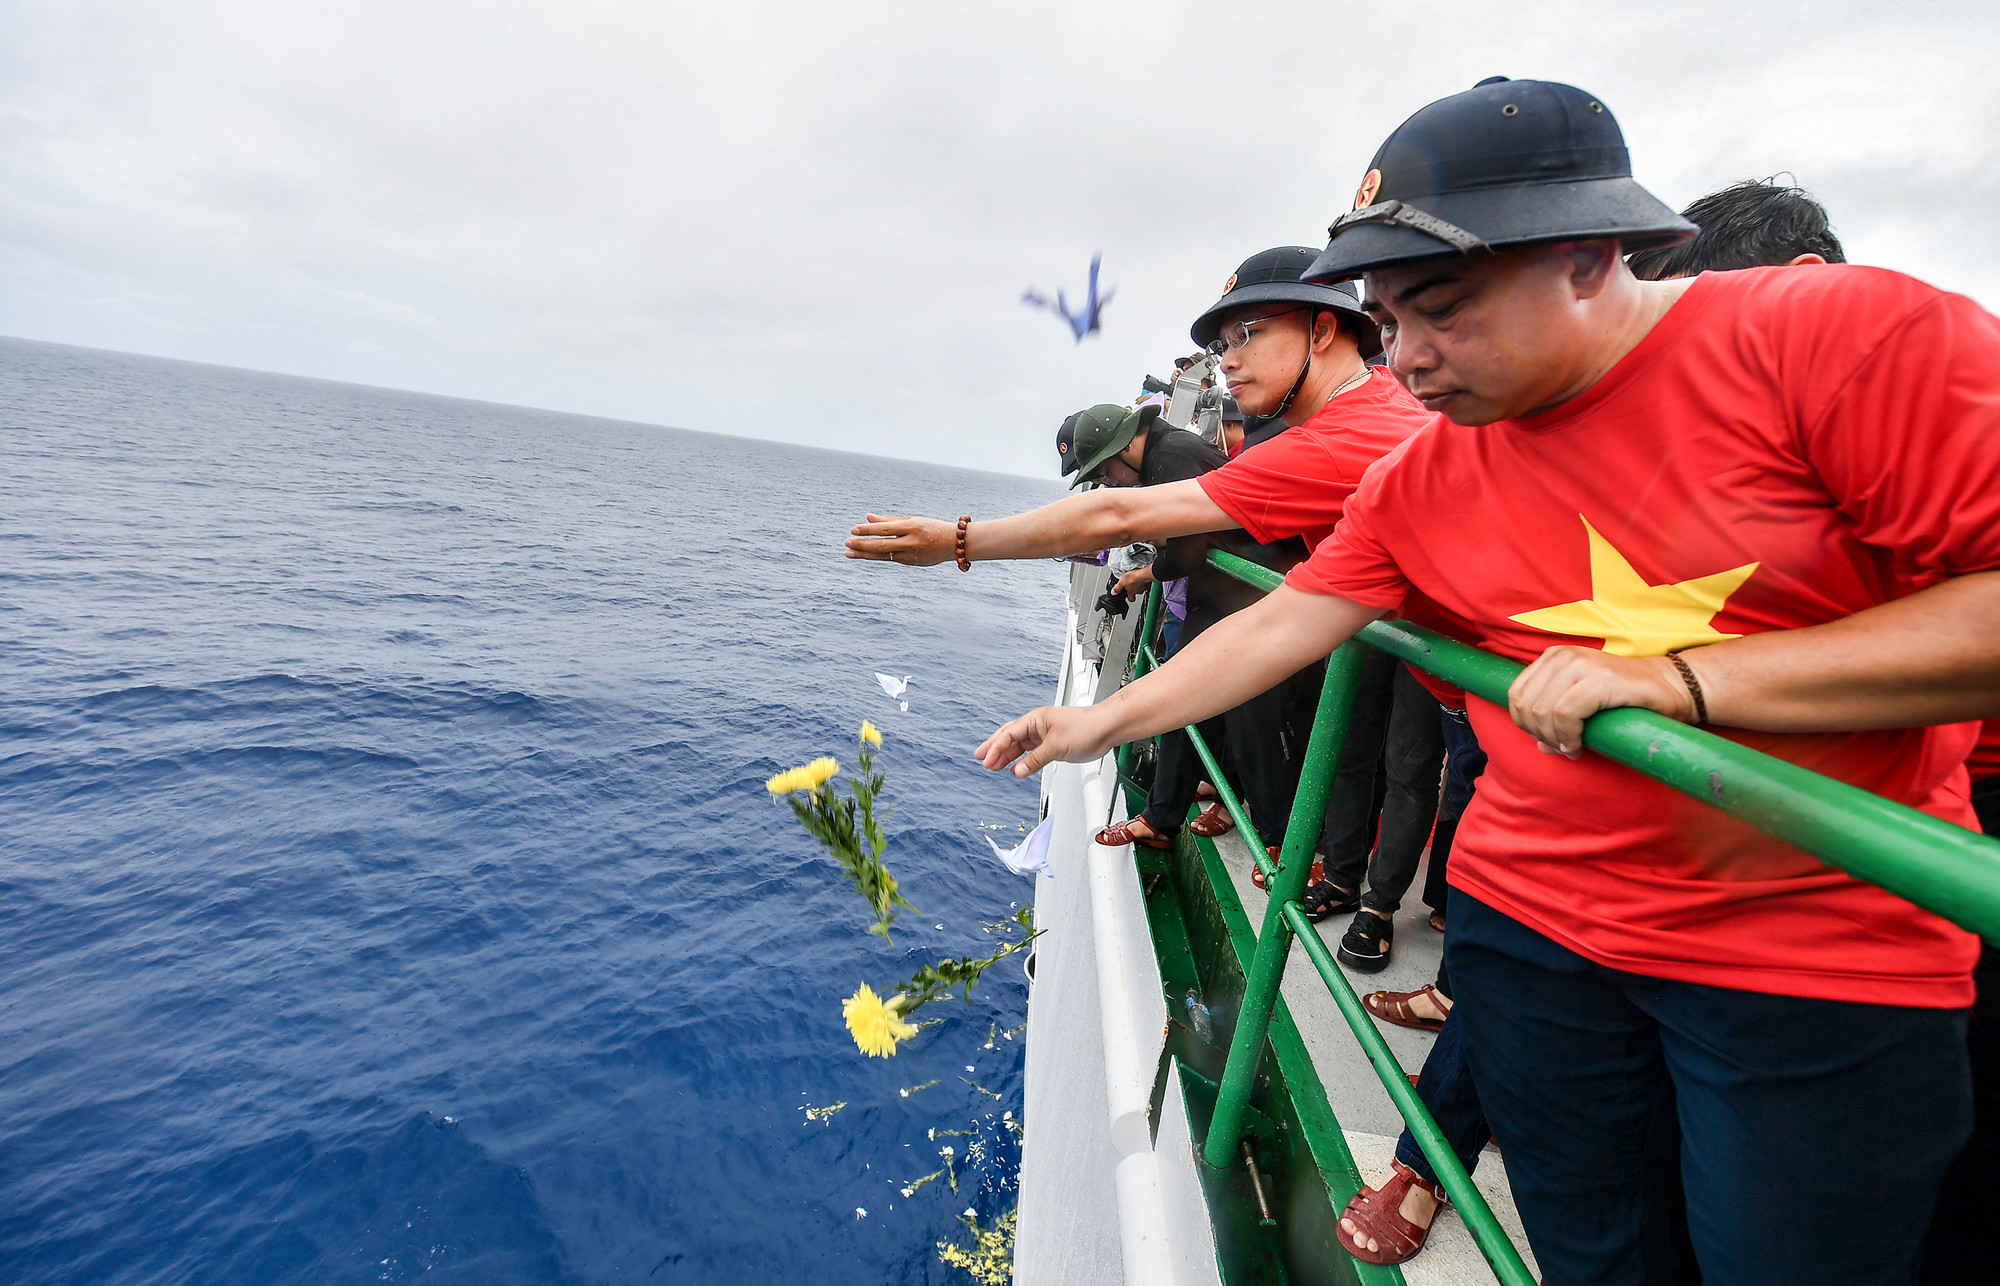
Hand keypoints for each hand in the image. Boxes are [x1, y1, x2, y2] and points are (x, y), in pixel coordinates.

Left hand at [845, 515, 956, 565]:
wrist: (954, 543)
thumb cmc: (931, 528)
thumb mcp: (912, 520)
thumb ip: (890, 520)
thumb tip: (868, 518)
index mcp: (912, 527)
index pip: (885, 529)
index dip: (868, 530)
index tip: (853, 530)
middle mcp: (911, 542)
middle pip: (882, 544)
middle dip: (862, 544)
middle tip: (847, 542)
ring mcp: (911, 554)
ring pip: (883, 554)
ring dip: (864, 554)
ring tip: (849, 552)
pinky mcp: (911, 563)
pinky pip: (890, 559)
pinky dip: (876, 556)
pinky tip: (864, 555)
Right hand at [975, 706, 1115, 776]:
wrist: (1106, 728)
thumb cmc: (1087, 727)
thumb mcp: (1057, 746)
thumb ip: (1036, 760)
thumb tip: (1018, 770)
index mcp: (1036, 719)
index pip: (1009, 733)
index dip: (996, 747)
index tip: (986, 760)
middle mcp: (1038, 726)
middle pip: (1010, 737)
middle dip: (995, 748)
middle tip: (980, 758)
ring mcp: (1045, 735)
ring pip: (1020, 746)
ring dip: (1007, 756)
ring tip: (993, 766)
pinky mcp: (1052, 745)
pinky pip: (1032, 753)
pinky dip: (1022, 761)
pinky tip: (1015, 768)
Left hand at [1113, 567, 1154, 598]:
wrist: (1143, 574)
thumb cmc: (1133, 578)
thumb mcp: (1122, 582)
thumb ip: (1117, 588)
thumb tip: (1113, 593)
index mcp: (1131, 592)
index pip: (1130, 599)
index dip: (1129, 598)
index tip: (1127, 595)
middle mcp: (1138, 591)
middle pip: (1136, 594)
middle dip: (1134, 591)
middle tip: (1132, 587)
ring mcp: (1143, 588)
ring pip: (1141, 589)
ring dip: (1139, 585)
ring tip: (1136, 580)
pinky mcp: (1147, 583)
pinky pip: (1146, 584)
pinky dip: (1144, 582)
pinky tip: (1141, 578)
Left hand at [1506, 646, 1693, 758]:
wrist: (1672, 687)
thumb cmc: (1627, 699)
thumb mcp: (1583, 706)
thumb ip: (1557, 720)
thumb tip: (1540, 746)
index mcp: (1553, 658)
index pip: (1516, 695)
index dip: (1526, 725)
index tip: (1549, 740)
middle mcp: (1563, 656)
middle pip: (1527, 705)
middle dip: (1539, 734)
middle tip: (1562, 748)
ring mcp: (1580, 665)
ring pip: (1543, 711)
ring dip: (1553, 738)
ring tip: (1571, 748)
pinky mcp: (1598, 679)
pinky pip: (1564, 714)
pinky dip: (1567, 736)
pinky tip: (1578, 746)